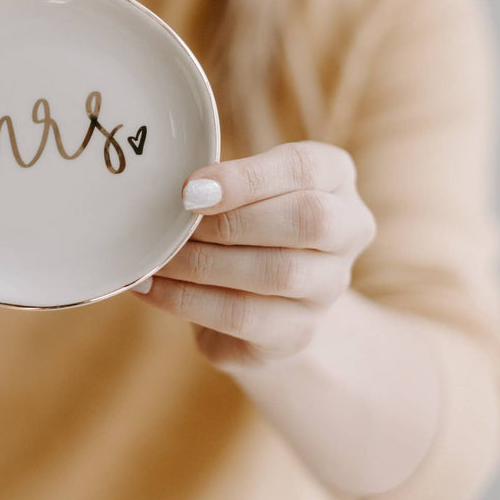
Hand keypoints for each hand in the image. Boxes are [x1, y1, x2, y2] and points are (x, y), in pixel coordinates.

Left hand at [131, 141, 376, 372]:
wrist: (265, 302)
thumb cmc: (241, 223)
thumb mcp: (239, 189)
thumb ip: (216, 182)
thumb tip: (164, 186)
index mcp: (335, 177)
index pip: (305, 167)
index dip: (247, 177)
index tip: (189, 189)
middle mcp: (348, 230)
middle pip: (308, 219)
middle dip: (231, 221)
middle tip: (173, 222)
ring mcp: (329, 287)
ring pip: (277, 271)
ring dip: (203, 262)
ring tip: (157, 256)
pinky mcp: (298, 332)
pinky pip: (243, 315)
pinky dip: (186, 300)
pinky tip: (151, 286)